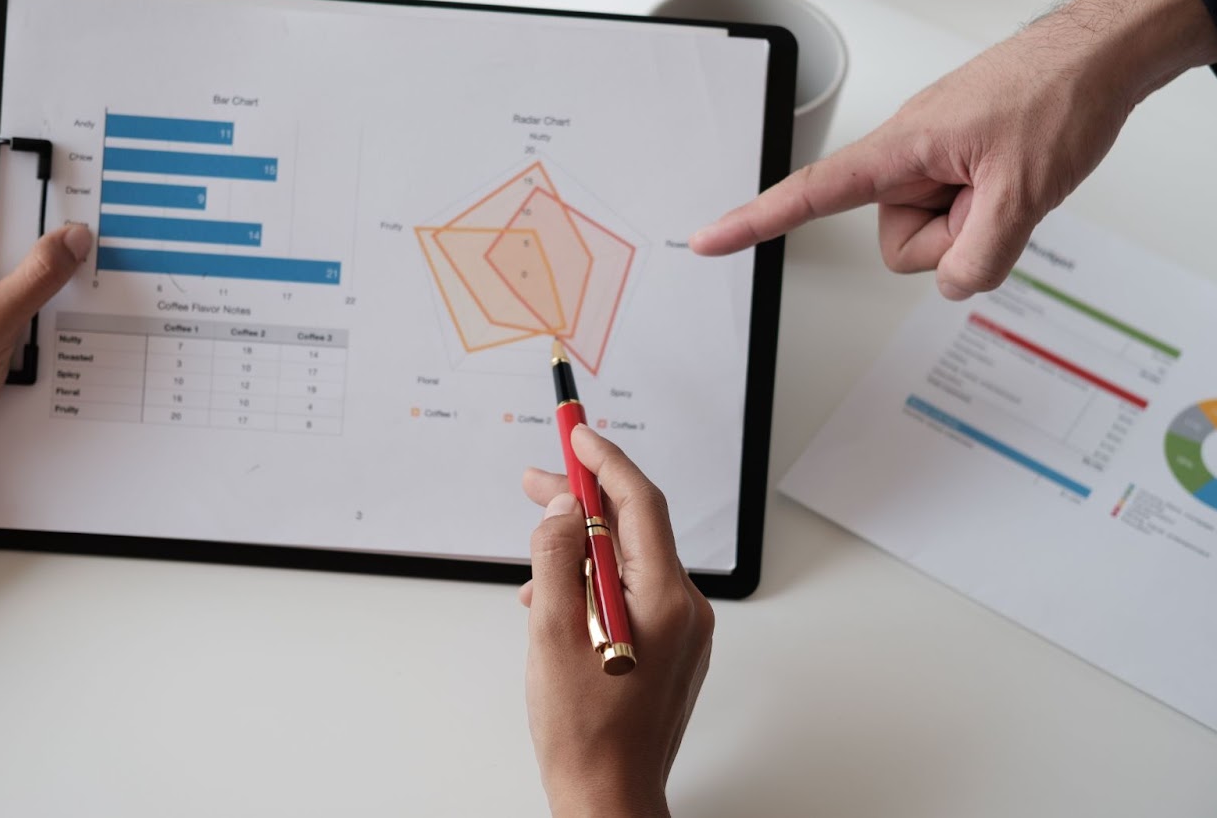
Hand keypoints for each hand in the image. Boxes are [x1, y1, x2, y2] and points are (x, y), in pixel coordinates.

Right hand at [521, 426, 713, 817]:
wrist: (608, 797)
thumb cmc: (583, 729)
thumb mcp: (551, 629)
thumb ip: (556, 555)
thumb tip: (563, 508)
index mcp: (665, 597)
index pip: (640, 502)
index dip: (605, 461)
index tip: (577, 435)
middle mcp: (685, 608)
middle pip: (633, 529)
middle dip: (582, 501)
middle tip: (535, 481)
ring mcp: (683, 631)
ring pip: (627, 563)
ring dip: (580, 550)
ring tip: (532, 564)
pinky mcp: (673, 650)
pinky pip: (632, 594)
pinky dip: (593, 585)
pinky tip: (554, 604)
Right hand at [690, 0, 1216, 299]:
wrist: (1103, 54)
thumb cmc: (1059, 95)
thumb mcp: (1025, 191)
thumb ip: (981, 256)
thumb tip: (955, 283)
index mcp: (901, 147)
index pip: (812, 193)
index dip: (757, 220)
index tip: (710, 240)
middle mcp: (909, 153)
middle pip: (899, 239)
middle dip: (950, 236)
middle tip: (998, 195)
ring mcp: (937, 159)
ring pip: (935, 233)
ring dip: (978, 221)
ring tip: (1015, 177)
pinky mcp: (963, 162)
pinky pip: (960, 213)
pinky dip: (991, 208)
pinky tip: (1019, 174)